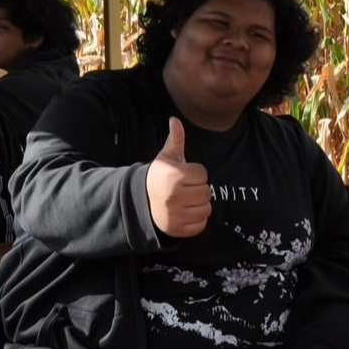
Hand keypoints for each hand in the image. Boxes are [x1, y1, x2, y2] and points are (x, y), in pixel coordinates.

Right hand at [146, 117, 211, 236]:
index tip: (184, 175)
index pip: (203, 174)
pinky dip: (197, 220)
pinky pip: (201, 225)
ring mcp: (176, 215)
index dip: (196, 173)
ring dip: (200, 205)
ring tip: (187, 200)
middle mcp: (175, 197)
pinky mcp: (178, 229)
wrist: (142, 201)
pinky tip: (186, 212)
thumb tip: (174, 119)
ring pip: (206, 209)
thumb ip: (175, 138)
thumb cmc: (160, 176)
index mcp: (174, 177)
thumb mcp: (166, 157)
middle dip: (199, 189)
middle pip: (207, 192)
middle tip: (186, 188)